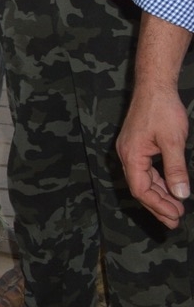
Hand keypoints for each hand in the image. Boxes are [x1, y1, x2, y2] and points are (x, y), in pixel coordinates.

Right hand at [117, 82, 189, 228]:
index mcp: (131, 155)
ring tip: (176, 208)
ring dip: (159, 195)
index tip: (175, 216)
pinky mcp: (137, 146)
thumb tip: (181, 194)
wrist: (154, 86)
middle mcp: (127, 155)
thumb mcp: (173, 141)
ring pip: (143, 180)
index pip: (140, 189)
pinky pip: (146, 170)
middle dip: (158, 205)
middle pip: (140, 187)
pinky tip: (170, 188)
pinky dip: (158, 182)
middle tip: (175, 220)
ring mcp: (131, 150)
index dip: (157, 205)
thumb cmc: (162, 110)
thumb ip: (176, 169)